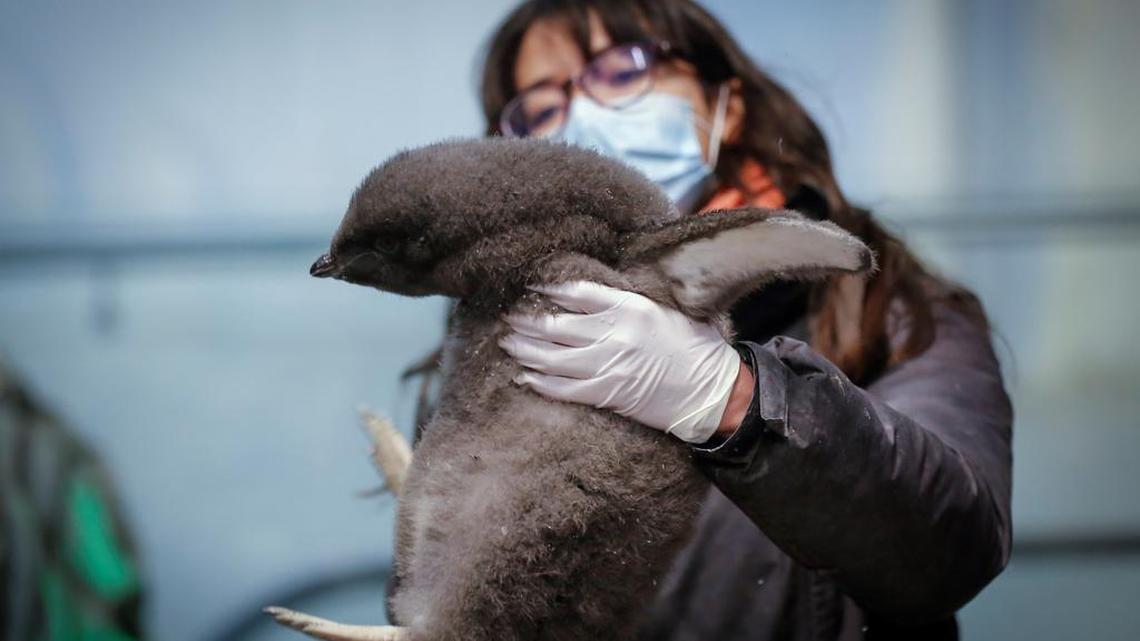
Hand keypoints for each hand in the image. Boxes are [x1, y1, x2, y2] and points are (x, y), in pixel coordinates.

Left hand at [499, 281, 749, 442]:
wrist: (712, 392)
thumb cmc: (695, 347)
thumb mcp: (666, 310)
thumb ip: (630, 302)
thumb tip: (596, 293)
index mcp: (631, 309)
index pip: (578, 293)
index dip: (550, 289)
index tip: (532, 286)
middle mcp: (614, 336)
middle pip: (556, 325)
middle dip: (527, 321)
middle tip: (509, 316)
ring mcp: (608, 367)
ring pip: (551, 357)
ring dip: (524, 349)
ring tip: (507, 342)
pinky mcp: (606, 395)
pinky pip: (563, 389)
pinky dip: (539, 382)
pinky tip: (524, 376)